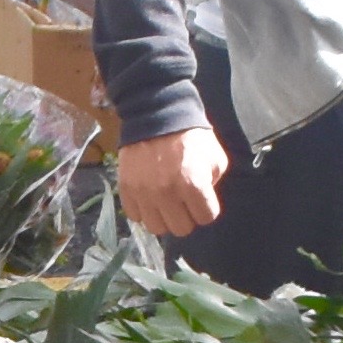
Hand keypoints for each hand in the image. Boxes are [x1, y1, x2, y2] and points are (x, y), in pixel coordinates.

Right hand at [115, 125, 228, 242]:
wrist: (156, 114)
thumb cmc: (190, 136)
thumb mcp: (215, 157)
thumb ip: (213, 183)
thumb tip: (202, 200)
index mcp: (193, 184)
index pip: (206, 218)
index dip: (206, 209)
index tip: (202, 200)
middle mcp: (168, 193)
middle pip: (181, 229)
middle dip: (186, 217)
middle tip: (183, 202)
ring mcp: (145, 193)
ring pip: (157, 228)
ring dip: (163, 218)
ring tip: (165, 203)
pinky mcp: (127, 190)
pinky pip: (135, 216)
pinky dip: (143, 210)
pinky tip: (149, 197)